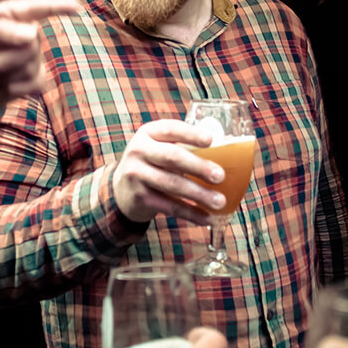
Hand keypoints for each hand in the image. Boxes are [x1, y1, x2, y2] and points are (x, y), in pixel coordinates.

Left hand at [0, 0, 79, 108]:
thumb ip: (1, 31)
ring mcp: (30, 57)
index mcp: (10, 15)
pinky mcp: (32, 79)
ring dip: (3, 74)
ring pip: (32, 65)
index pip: (40, 7)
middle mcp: (25, 33)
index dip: (60, 6)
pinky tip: (0, 86)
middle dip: (4, 59)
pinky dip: (15, 88)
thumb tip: (34, 33)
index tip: (77, 9)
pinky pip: (36, 82)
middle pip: (32, 44)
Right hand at [112, 120, 227, 223]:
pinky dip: (190, 213)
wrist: (121, 189)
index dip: (191, 134)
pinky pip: (169, 206)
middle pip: (172, 157)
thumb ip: (183, 146)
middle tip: (220, 176)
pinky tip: (207, 218)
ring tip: (220, 201)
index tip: (211, 140)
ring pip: (172, 184)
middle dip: (198, 167)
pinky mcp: (139, 197)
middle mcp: (139, 150)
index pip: (170, 129)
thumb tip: (226, 152)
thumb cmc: (153, 163)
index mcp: (148, 133)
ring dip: (199, 194)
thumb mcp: (159, 147)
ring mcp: (136, 174)